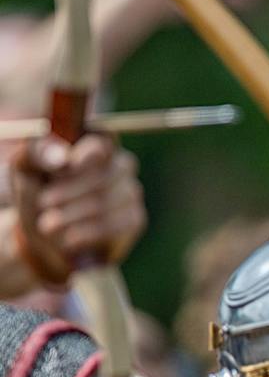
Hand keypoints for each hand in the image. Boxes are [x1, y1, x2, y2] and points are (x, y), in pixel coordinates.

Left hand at [10, 133, 145, 280]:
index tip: (68, 165)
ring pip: (106, 201)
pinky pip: (116, 224)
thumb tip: (64, 159)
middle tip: (44, 204)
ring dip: (72, 215)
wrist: (44, 237)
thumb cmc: (36, 194)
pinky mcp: (135, 219)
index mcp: (94, 142)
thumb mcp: (25, 169)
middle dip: (69, 191)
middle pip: (103, 174)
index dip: (89, 152)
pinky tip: (70, 239)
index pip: (104, 137)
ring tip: (49, 225)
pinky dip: (87, 233)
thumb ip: (37, 154)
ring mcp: (131, 191)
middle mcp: (120, 163)